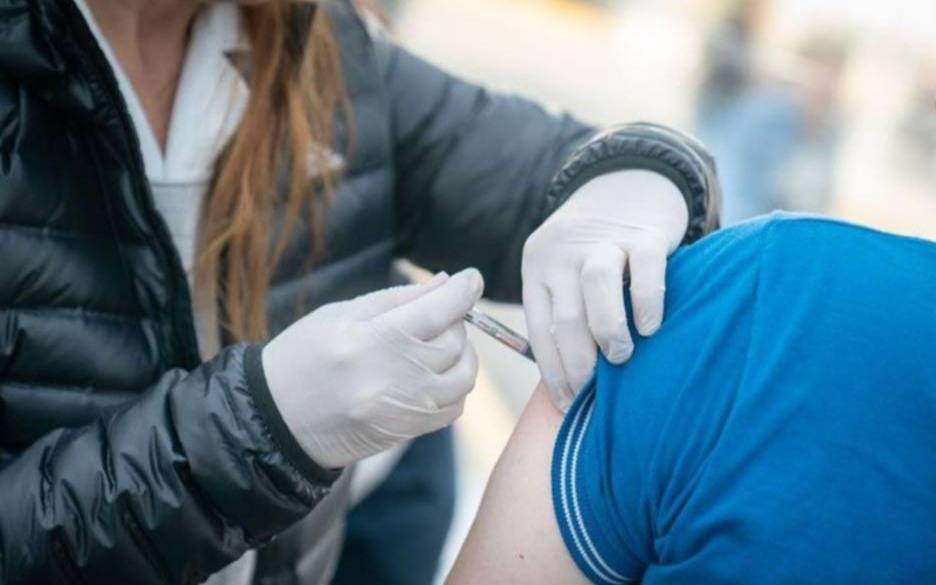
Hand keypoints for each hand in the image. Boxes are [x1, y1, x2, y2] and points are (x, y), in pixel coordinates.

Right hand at [262, 268, 483, 468]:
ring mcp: (404, 409)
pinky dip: (454, 386)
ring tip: (439, 345)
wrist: (277, 420)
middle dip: (455, 321)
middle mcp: (393, 377)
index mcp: (371, 340)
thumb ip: (396, 298)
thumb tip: (445, 282)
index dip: (463, 290)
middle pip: (454, 341)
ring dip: (462, 355)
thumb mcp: (340, 314)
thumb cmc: (303, 358)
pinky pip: (454, 407)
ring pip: (463, 376)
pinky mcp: (408, 431)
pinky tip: (434, 375)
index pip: (438, 311)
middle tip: (437, 314)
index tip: (471, 277)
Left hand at [522, 170, 687, 409]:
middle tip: (595, 393)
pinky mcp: (643, 234)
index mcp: (538, 269)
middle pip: (565, 315)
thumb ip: (564, 314)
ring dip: (607, 331)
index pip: (539, 329)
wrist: (627, 185)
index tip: (567, 404)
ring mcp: (603, 241)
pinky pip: (645, 269)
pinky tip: (650, 326)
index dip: (553, 372)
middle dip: (578, 364)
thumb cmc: (594, 252)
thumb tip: (573, 384)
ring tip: (621, 357)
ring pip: (596, 287)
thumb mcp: (564, 273)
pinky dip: (647, 300)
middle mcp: (563, 254)